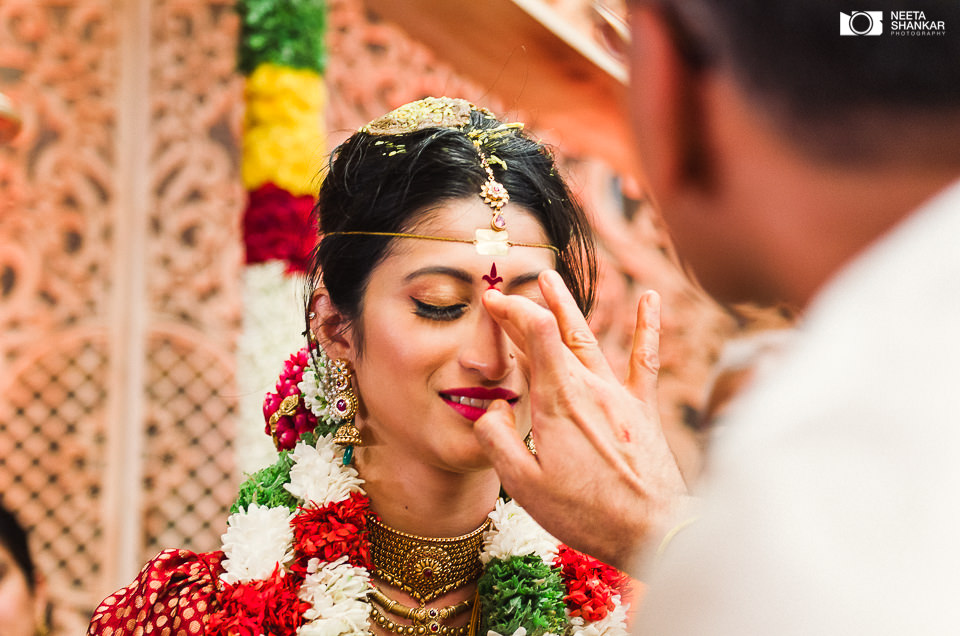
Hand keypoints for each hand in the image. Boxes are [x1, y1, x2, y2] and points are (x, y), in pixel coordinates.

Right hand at [475, 270, 686, 569]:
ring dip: (568, 307)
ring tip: (550, 279)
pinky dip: (648, 327)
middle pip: (554, 334)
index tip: (490, 302)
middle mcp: (589, 388)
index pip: (533, 334)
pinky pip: (645, 360)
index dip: (510, 311)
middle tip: (503, 293)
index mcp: (557, 401)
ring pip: (589, 338)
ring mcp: (619, 396)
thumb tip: (490, 409)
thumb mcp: (523, 486)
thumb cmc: (586, 513)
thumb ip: (497, 440)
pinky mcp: (643, 409)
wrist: (652, 531)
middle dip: (526, 308)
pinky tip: (651, 298)